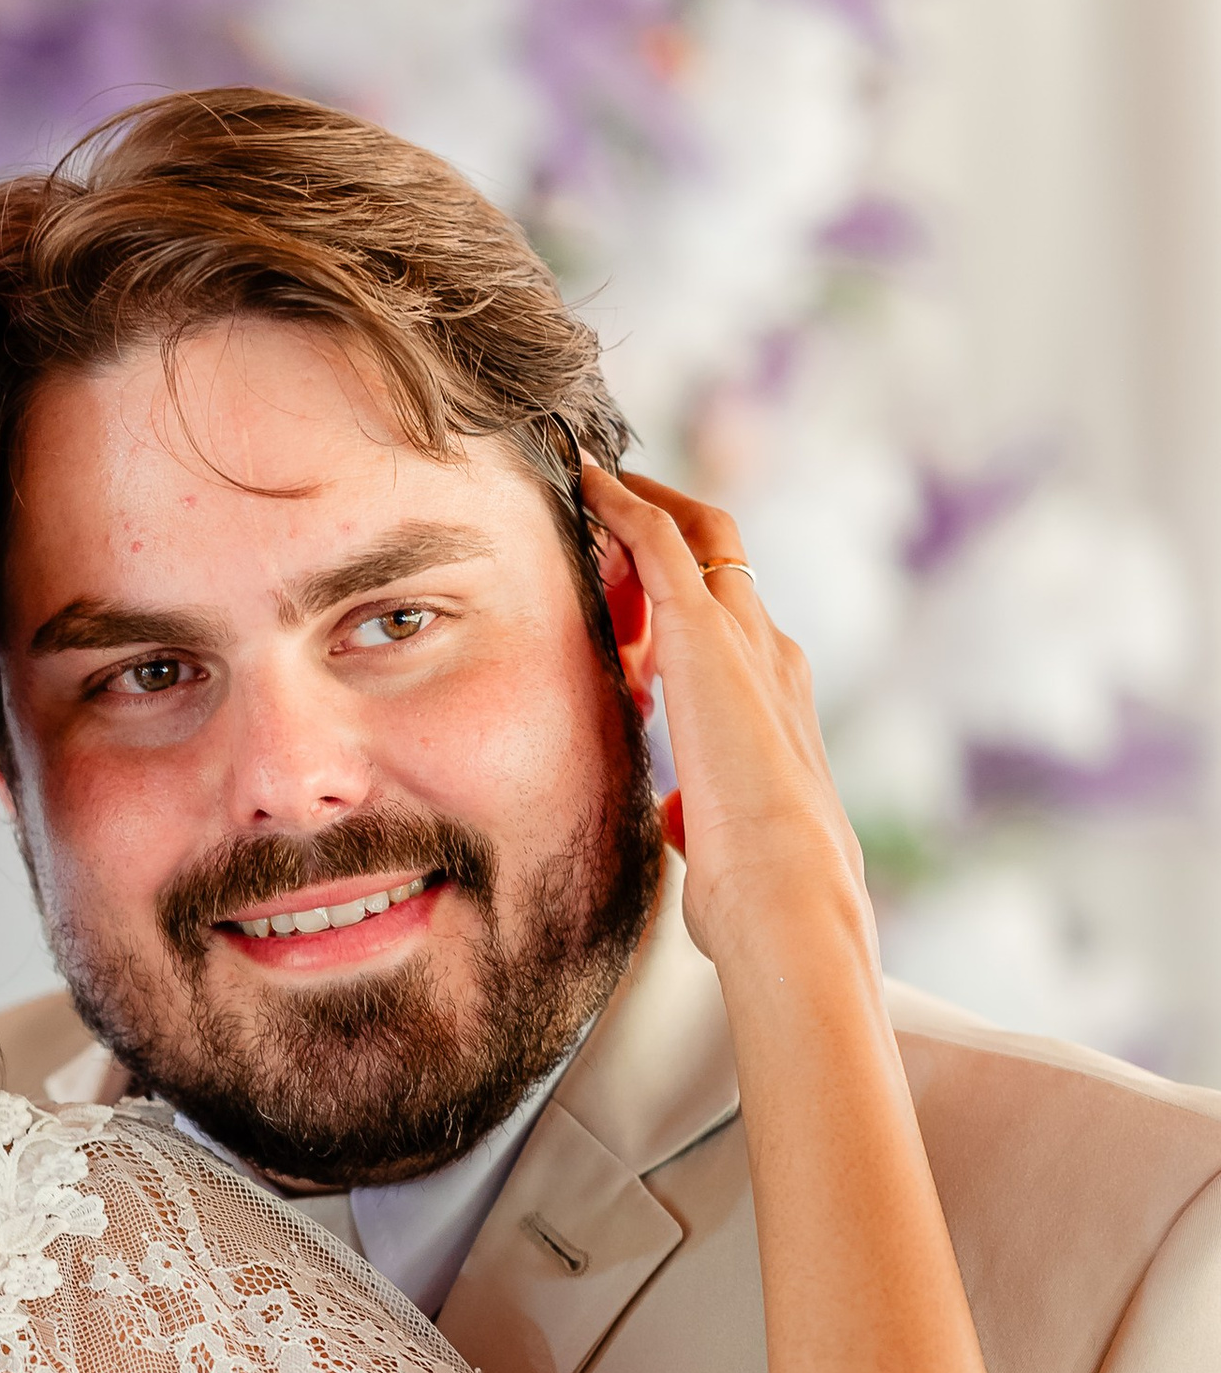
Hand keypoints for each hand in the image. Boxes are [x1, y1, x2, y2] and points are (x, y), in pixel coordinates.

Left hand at [582, 462, 867, 973]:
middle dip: (671, 526)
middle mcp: (772, 657)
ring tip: (592, 481)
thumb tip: (682, 817)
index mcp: (776, 705)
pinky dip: (625, 507)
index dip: (686, 596)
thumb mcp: (719, 833)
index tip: (638, 581)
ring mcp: (746, 639)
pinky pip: (664, 542)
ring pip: (699, 536)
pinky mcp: (708, 633)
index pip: (732, 624)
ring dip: (645, 504)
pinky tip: (587, 485)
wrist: (785, 892)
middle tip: (613, 501)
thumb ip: (700, 809)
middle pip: (723, 561)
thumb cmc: (755, 887)